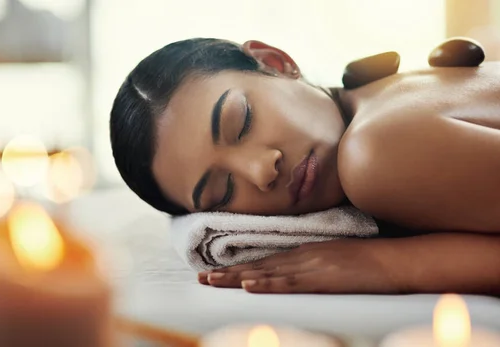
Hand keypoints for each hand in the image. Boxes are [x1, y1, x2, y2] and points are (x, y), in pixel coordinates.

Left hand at [198, 238, 402, 293]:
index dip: (239, 268)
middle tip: (201, 277)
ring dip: (237, 278)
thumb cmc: (367, 261)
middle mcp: (301, 256)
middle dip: (229, 273)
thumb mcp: (332, 258)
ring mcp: (311, 266)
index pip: (264, 262)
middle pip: (259, 266)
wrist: (394, 260)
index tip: (216, 271)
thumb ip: (311, 263)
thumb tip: (292, 271)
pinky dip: (269, 284)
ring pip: (267, 273)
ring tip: (212, 281)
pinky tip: (251, 285)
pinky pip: (291, 283)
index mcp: (303, 252)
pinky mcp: (322, 278)